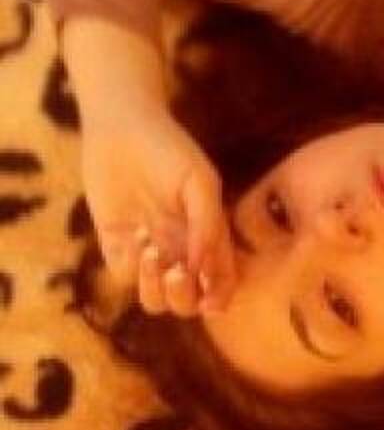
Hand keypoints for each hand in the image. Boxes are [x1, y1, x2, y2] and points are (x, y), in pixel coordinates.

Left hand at [82, 111, 236, 315]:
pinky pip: (124, 277)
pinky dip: (130, 266)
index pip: (221, 282)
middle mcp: (181, 252)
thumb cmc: (170, 151)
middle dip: (184, 297)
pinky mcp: (116, 246)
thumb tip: (203, 271)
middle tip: (176, 271)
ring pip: (155, 299)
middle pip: (187, 301)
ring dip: (155, 287)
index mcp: (208, 238)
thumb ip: (208, 226)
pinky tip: (134, 234)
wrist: (121, 129)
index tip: (210, 300)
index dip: (219, 298)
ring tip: (150, 249)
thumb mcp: (200, 183)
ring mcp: (149, 252)